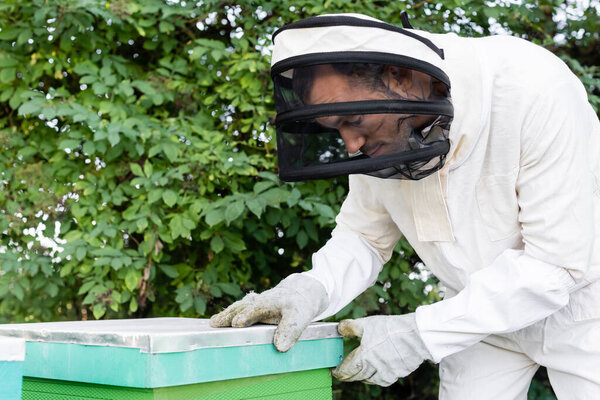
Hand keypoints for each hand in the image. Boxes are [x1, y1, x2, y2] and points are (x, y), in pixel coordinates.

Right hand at [210, 273, 328, 351]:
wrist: (298, 293)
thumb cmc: (297, 306)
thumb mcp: (299, 318)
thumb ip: (290, 330)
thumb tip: (280, 347)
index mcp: (270, 302)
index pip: (257, 309)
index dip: (247, 316)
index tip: (238, 323)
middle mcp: (259, 300)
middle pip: (242, 307)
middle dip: (229, 315)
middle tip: (215, 323)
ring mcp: (253, 302)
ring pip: (237, 306)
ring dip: (226, 314)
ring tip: (214, 323)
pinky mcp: (250, 305)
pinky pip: (238, 308)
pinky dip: (228, 313)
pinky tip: (219, 321)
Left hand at [332, 313, 430, 386]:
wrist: (415, 335)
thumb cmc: (390, 328)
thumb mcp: (366, 324)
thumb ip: (350, 327)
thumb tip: (339, 328)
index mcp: (364, 357)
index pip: (347, 371)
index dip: (339, 373)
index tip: (335, 372)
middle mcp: (374, 369)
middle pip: (358, 377)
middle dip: (349, 375)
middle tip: (344, 373)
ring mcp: (387, 373)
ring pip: (370, 379)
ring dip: (363, 376)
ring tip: (359, 371)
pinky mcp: (398, 374)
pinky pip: (384, 379)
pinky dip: (377, 376)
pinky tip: (377, 369)